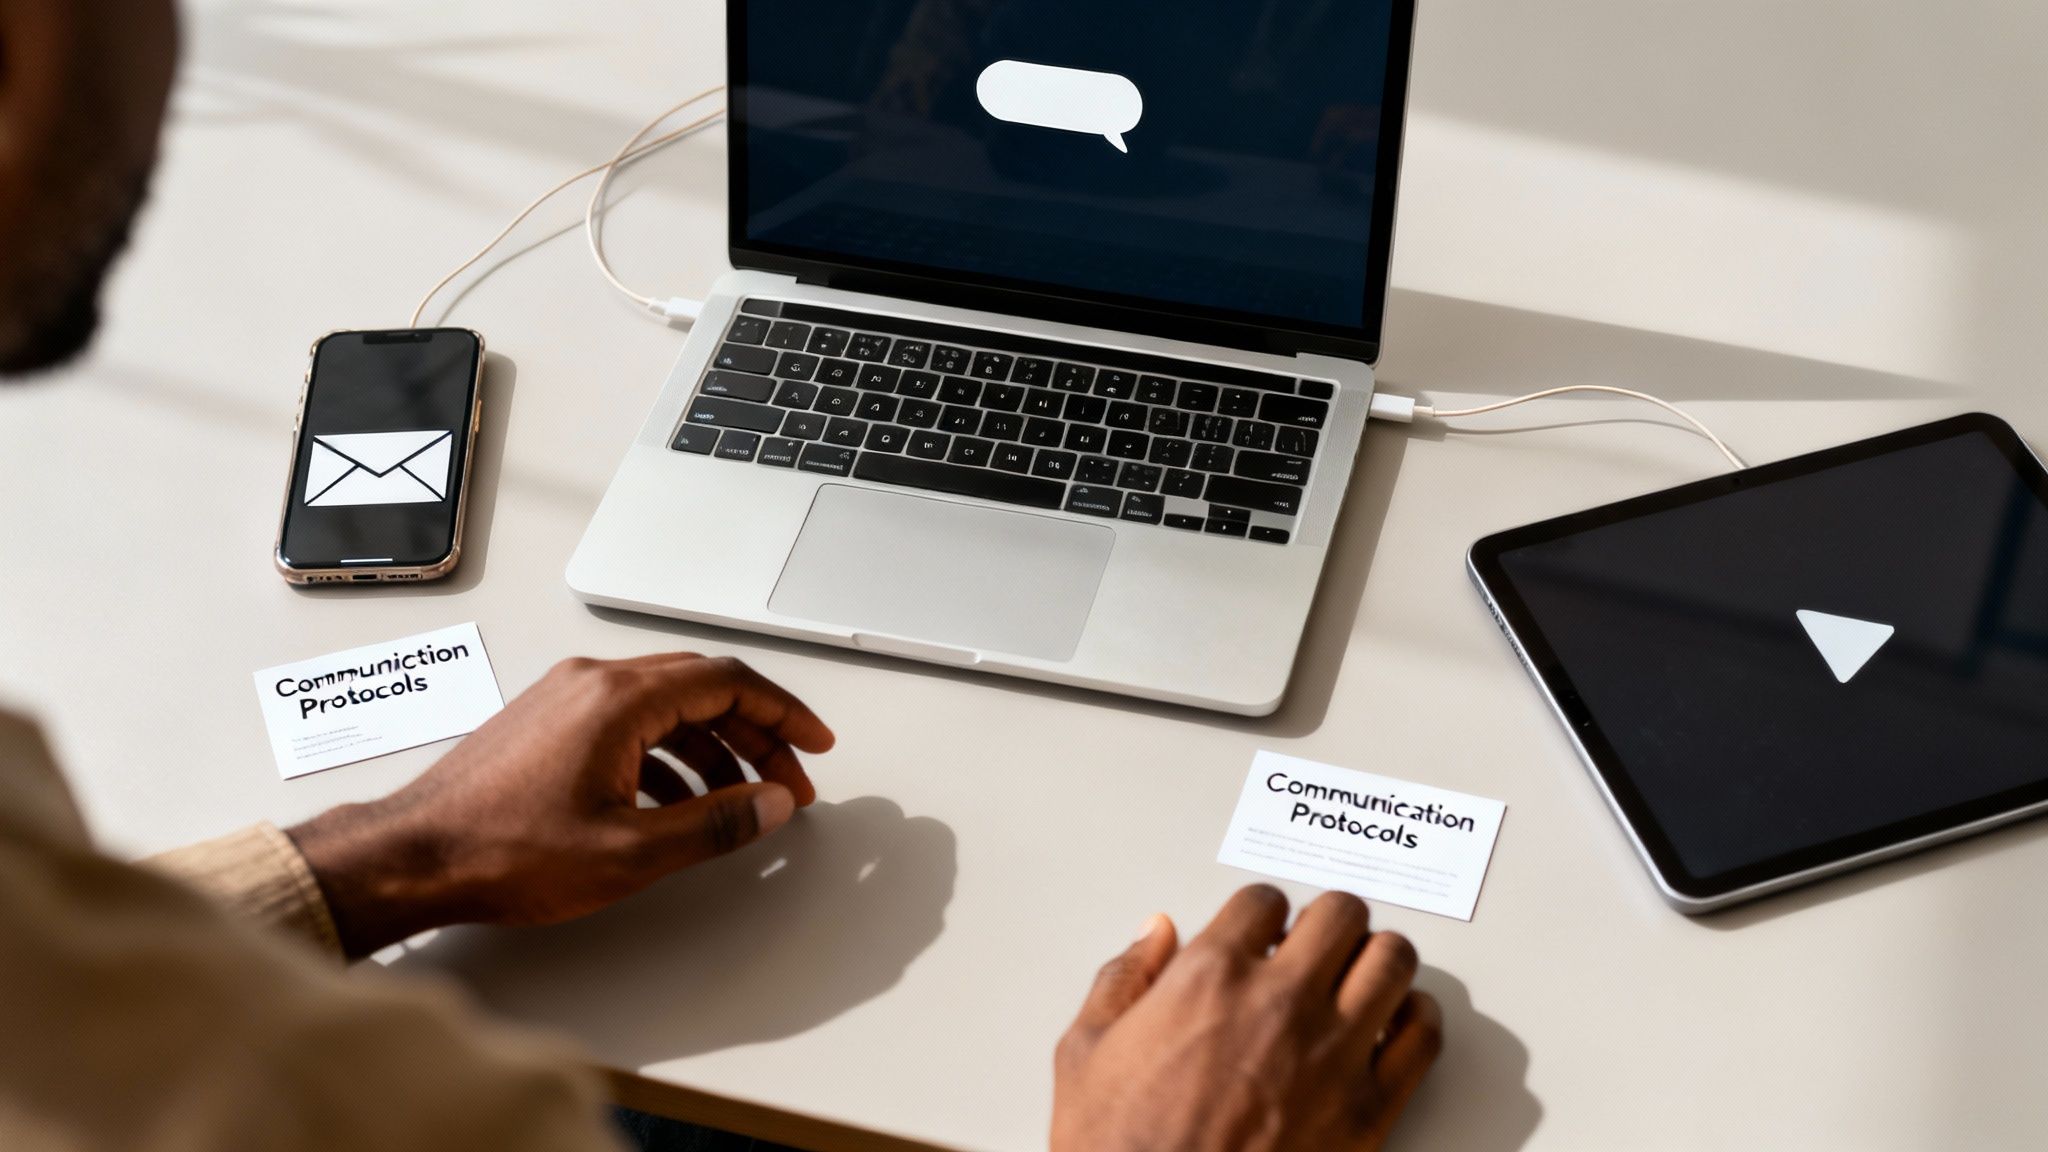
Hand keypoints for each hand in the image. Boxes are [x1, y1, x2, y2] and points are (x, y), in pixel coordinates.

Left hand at [288, 654, 834, 957]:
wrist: (413, 857)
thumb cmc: (501, 851)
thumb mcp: (630, 852)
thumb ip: (715, 824)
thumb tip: (772, 804)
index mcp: (620, 700)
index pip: (728, 683)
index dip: (784, 713)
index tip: (815, 743)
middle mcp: (593, 684)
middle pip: (701, 688)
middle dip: (755, 733)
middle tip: (788, 778)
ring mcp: (566, 699)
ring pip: (666, 706)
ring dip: (713, 748)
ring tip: (739, 800)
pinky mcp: (547, 723)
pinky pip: (630, 723)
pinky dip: (670, 755)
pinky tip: (678, 803)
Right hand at [1052, 886, 1441, 1151]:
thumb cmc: (1120, 1147)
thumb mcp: (1085, 1052)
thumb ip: (1123, 978)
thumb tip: (1155, 934)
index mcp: (1209, 977)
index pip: (1263, 900)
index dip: (1262, 912)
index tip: (1262, 930)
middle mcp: (1279, 1002)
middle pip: (1340, 913)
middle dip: (1326, 921)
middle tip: (1315, 942)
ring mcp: (1332, 1053)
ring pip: (1392, 959)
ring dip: (1375, 958)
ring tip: (1358, 975)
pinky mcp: (1369, 1108)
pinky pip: (1423, 1036)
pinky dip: (1417, 1018)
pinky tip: (1396, 1021)